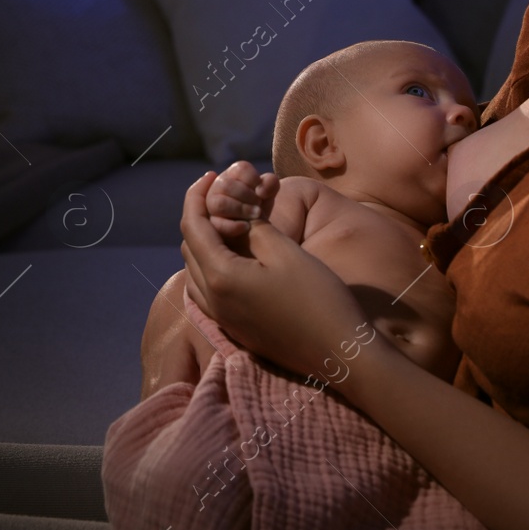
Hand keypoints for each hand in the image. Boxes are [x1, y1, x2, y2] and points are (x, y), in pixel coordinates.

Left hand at [181, 171, 370, 386]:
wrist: (339, 353)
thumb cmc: (318, 298)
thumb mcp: (286, 252)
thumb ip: (255, 228)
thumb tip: (237, 213)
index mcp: (221, 277)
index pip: (193, 227)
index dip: (197, 197)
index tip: (210, 176)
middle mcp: (213, 301)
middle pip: (190, 249)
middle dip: (199, 217)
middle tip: (220, 194)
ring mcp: (222, 319)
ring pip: (195, 272)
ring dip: (203, 243)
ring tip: (226, 222)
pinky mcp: (235, 330)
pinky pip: (206, 292)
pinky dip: (210, 267)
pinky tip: (231, 257)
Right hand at [201, 161, 278, 238]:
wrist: (253, 228)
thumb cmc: (258, 204)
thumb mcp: (268, 193)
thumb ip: (270, 183)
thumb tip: (261, 190)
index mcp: (233, 173)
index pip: (241, 169)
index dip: (254, 180)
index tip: (263, 192)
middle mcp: (218, 185)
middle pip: (226, 185)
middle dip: (247, 196)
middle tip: (259, 205)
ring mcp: (210, 205)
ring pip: (219, 204)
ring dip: (240, 209)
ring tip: (256, 215)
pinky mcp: (210, 224)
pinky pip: (216, 224)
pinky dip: (233, 226)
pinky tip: (246, 226)